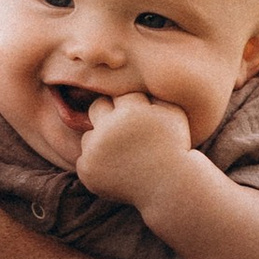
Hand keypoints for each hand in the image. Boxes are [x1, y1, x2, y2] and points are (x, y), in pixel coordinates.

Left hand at [72, 90, 192, 214]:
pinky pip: (85, 159)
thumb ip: (154, 91)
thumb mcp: (174, 113)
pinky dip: (97, 165)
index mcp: (131, 112)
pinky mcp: (87, 170)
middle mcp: (109, 129)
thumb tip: (140, 71)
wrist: (169, 187)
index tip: (141, 122)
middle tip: (126, 133)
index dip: (131, 108)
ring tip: (125, 156)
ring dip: (101, 142)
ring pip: (89, 136)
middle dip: (109, 117)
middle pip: (96, 108)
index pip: (118, 96)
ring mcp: (95, 151)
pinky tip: (117, 171)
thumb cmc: (174, 146)